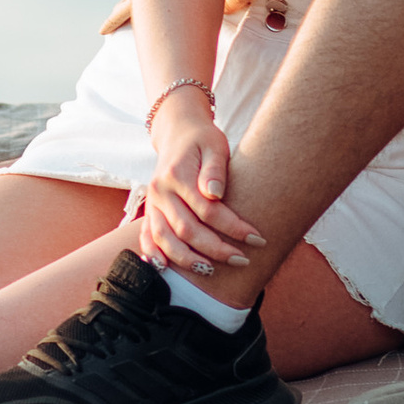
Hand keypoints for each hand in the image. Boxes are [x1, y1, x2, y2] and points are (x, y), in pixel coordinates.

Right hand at [135, 98, 264, 277]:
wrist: (178, 132)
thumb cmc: (203, 140)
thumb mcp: (215, 145)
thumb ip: (215, 169)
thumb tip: (214, 193)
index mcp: (177, 174)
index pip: (207, 210)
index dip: (232, 227)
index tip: (257, 238)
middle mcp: (160, 191)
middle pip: (186, 229)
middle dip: (216, 249)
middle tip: (242, 259)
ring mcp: (152, 202)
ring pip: (165, 239)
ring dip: (187, 259)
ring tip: (211, 271)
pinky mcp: (150, 210)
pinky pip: (146, 237)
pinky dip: (154, 255)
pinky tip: (165, 269)